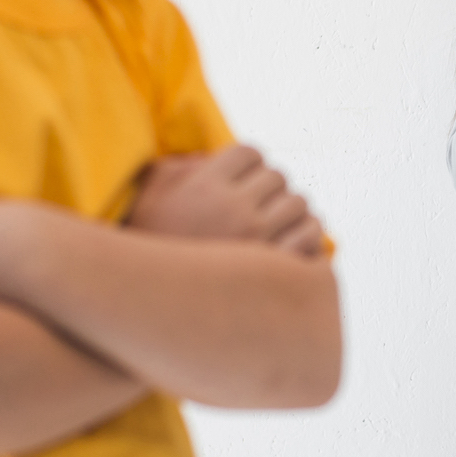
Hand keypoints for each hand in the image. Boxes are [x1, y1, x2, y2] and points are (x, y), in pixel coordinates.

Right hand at [131, 145, 324, 254]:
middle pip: (277, 178)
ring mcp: (258, 240)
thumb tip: (213, 157)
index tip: (242, 180)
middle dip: (268, 189)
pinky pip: (310, 236)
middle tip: (256, 204)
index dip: (248, 165)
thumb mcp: (150, 194)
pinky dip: (307, 234)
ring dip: (290, 210)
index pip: (250, 153)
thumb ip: (180, 166)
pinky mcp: (276, 270)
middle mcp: (234, 209)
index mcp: (205, 185)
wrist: (147, 303)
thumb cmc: (145, 245)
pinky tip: (292, 242)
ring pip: (299, 204)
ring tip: (275, 222)